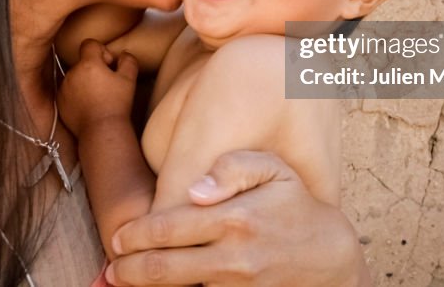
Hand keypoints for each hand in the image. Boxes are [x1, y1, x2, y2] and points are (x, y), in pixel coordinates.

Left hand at [56, 39, 137, 137]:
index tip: (108, 65)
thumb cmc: (116, 104)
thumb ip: (128, 60)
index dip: (101, 51)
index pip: (89, 44)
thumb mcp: (129, 79)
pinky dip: (76, 95)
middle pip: (82, 62)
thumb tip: (124, 54)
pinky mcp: (60, 102)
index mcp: (88, 64)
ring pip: (75, 77)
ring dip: (84, 82)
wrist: (101, 131)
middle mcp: (72, 73)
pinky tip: (89, 106)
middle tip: (106, 84)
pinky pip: (68, 92)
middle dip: (93, 69)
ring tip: (98, 98)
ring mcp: (63, 88)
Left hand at [105, 151, 369, 286]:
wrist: (331, 259)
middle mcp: (234, 258)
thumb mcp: (273, 170)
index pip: (169, 228)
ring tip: (127, 281)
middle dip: (130, 272)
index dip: (136, 236)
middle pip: (165, 271)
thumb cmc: (295, 207)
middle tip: (112, 269)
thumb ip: (233, 167)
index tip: (119, 238)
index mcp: (236, 219)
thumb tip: (196, 190)